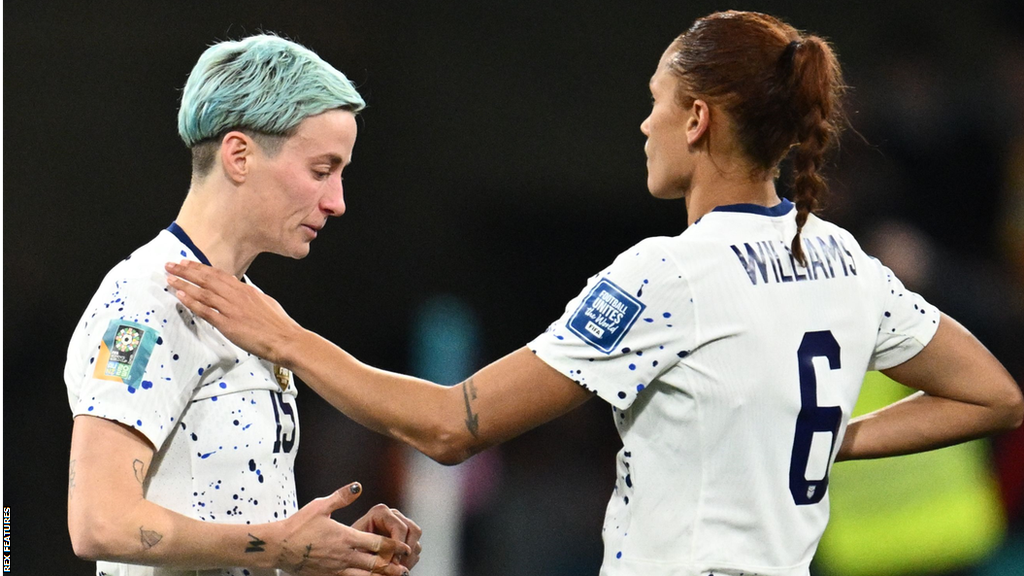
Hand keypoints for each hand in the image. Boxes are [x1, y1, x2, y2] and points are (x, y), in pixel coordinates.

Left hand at [165, 260, 297, 364]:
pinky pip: (206, 311)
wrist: (286, 339)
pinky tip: (181, 297)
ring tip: (170, 278)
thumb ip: (249, 296)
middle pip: (207, 279)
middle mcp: (236, 296)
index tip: (187, 263)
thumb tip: (242, 291)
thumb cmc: (278, 324)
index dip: (200, 268)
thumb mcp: (264, 302)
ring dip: (184, 284)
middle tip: (171, 265)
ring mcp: (231, 309)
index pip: (218, 274)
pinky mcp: (228, 324)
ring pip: (203, 293)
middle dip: (187, 271)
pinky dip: (192, 303)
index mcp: (245, 290)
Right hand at [276, 483, 411, 575]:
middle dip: (391, 565)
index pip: (376, 543)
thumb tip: (358, 486)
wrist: (279, 546)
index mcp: (345, 537)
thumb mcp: (320, 506)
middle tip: (405, 567)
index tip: (405, 546)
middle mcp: (343, 555)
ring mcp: (336, 568)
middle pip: (374, 563)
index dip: (393, 545)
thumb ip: (341, 497)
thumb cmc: (299, 525)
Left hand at [353, 505, 422, 569]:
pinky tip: (398, 568)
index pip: (399, 527)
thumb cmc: (349, 548)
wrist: (349, 552)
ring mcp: (402, 526)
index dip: (398, 545)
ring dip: (409, 558)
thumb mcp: (359, 547)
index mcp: (380, 512)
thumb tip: (393, 561)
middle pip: (413, 531)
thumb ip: (376, 551)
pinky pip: (416, 549)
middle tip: (397, 567)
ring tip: (397, 569)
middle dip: (406, 551)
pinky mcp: (406, 538)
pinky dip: (409, 561)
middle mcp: (394, 516)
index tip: (393, 561)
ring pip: (416, 540)